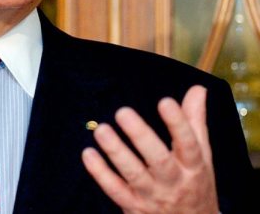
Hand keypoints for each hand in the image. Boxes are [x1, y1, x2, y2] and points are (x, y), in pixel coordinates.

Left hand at [82, 85, 217, 213]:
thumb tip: (198, 88)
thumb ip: (195, 122)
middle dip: (141, 136)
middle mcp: (174, 182)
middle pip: (158, 160)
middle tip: (123, 112)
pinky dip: (100, 173)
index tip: (165, 101)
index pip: (189, 144)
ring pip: (133, 175)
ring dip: (116, 152)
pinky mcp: (134, 207)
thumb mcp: (202, 156)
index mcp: (193, 166)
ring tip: (101, 130)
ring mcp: (153, 196)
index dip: (178, 124)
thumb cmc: (195, 184)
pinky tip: (88, 154)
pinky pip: (115, 190)